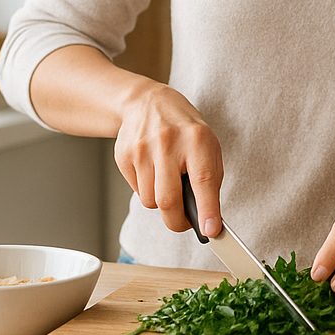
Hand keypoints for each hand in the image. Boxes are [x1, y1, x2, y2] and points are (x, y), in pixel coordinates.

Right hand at [113, 83, 224, 237]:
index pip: (204, 181)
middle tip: (186, 223)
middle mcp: (168, 143)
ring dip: (162, 203)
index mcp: (197, 139)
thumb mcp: (208, 145)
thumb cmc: (185, 130)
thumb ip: (210, 179)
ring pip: (151, 201)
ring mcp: (142, 149)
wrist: (148, 103)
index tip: (210, 231)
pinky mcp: (124, 156)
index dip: (207, 209)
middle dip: (177, 221)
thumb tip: (209, 218)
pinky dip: (147, 191)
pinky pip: (137, 192)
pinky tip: (153, 171)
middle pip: (168, 200)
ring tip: (168, 183)